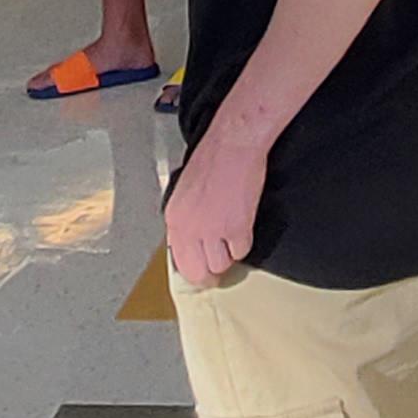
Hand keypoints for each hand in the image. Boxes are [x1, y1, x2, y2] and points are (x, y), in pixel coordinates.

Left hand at [164, 130, 267, 283]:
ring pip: (221, 265)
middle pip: (198, 272)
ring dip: (229, 255)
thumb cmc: (212, 159)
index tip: (201, 270)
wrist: (233, 144)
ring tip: (231, 237)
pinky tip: (243, 225)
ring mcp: (213, 230)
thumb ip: (187, 221)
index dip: (193, 268)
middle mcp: (189, 228)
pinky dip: (244, 242)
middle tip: (218, 269)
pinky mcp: (236, 228)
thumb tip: (193, 243)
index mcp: (174, 218)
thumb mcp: (185, 192)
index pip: (178, 261)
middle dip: (209, 273)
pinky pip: (242, 251)